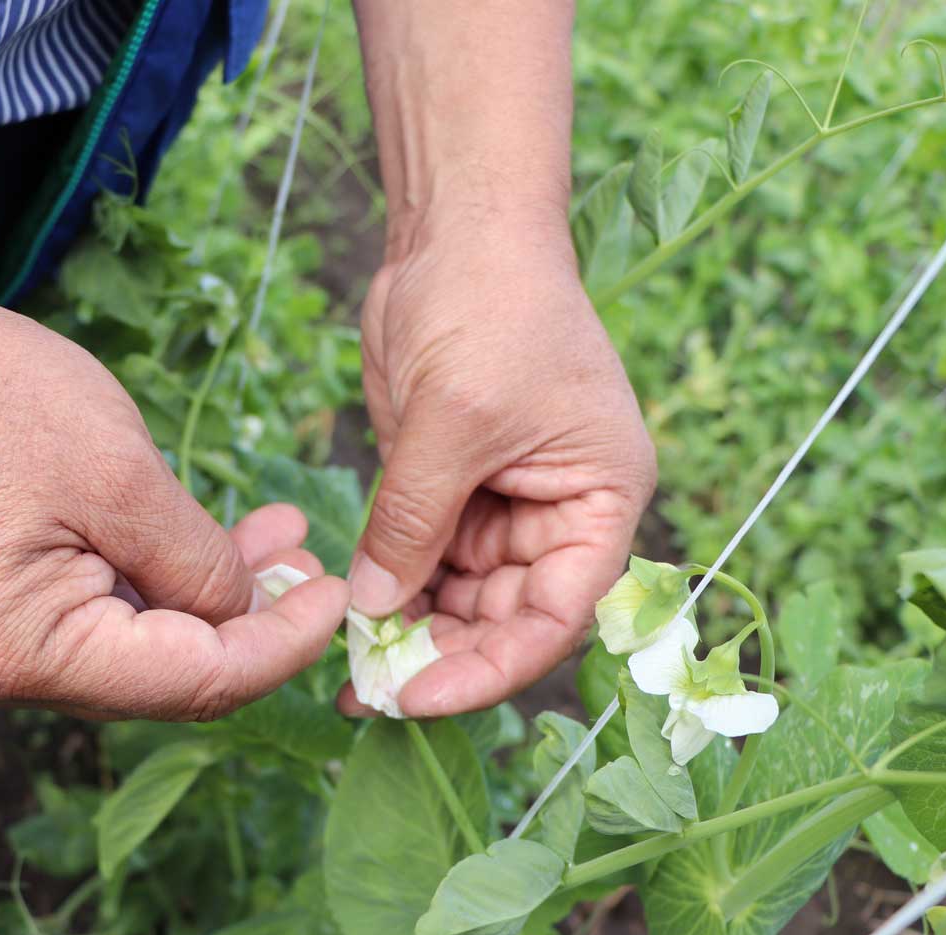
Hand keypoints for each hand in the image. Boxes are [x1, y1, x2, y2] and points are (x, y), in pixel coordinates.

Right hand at [0, 280, 349, 719]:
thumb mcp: (122, 476)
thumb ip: (199, 565)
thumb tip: (248, 615)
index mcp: (21, 652)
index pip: (191, 682)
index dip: (279, 646)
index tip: (339, 598)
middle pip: (160, 675)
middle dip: (248, 618)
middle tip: (314, 562)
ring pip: (131, 646)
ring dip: (205, 593)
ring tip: (276, 535)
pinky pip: (90, 618)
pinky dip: (151, 581)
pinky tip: (206, 538)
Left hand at [340, 216, 655, 716]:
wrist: (457, 229)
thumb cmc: (489, 305)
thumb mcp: (453, 421)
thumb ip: (413, 522)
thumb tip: (372, 610)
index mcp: (600, 501)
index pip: (556, 616)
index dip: (489, 668)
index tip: (417, 695)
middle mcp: (559, 513)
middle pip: (504, 617)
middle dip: (440, 655)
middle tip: (364, 690)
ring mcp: (501, 502)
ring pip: (457, 596)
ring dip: (408, 629)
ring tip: (345, 664)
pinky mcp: (448, 485)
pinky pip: (421, 557)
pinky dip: (388, 586)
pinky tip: (346, 612)